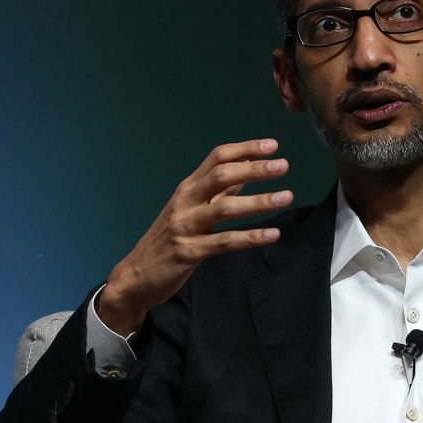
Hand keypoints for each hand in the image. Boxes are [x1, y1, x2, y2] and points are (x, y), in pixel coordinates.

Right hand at [99, 139, 293, 333]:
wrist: (136, 276)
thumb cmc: (170, 240)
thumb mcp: (192, 209)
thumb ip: (219, 191)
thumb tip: (247, 170)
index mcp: (188, 188)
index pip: (216, 158)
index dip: (245, 149)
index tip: (272, 145)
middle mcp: (185, 202)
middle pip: (221, 176)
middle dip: (254, 169)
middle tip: (283, 165)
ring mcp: (185, 226)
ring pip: (224, 208)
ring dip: (258, 201)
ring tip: (286, 197)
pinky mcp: (189, 252)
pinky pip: (224, 241)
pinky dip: (251, 237)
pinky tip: (273, 234)